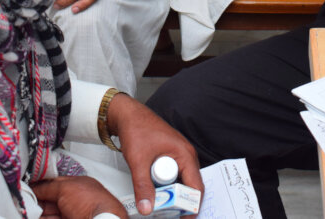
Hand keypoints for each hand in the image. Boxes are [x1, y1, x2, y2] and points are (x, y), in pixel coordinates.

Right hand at [32, 175, 126, 218]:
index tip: (28, 188)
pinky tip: (31, 216)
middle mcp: (74, 201)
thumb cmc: (92, 202)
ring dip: (36, 211)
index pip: (55, 183)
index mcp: (78, 186)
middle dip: (36, 200)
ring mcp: (71, 215)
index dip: (41, 185)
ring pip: (48, 212)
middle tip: (23, 200)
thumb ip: (49, 186)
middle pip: (49, 199)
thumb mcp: (66, 187)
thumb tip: (35, 188)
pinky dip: (40, 217)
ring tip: (25, 209)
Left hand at [107, 93, 203, 216]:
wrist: (127, 115)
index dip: (192, 206)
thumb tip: (147, 208)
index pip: (197, 187)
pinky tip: (156, 193)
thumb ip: (143, 186)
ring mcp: (179, 156)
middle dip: (181, 202)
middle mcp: (186, 156)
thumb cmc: (137, 130)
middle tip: (169, 215)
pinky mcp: (171, 158)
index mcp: (185, 154)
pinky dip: (167, 187)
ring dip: (172, 194)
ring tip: (160, 205)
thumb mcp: (138, 161)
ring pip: (181, 183)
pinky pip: (174, 177)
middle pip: (190, 186)